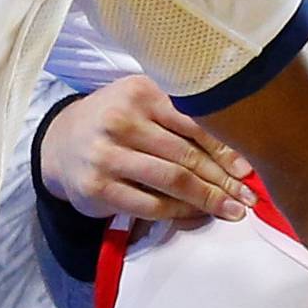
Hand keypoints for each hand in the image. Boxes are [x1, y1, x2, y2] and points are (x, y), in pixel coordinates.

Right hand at [39, 76, 257, 221]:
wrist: (59, 143)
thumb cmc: (116, 121)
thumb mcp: (142, 103)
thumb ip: (181, 115)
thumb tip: (236, 154)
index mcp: (140, 93)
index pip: (193, 122)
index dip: (225, 149)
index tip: (248, 170)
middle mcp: (120, 120)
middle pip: (185, 155)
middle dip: (222, 180)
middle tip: (248, 197)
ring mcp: (106, 155)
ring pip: (171, 182)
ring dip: (207, 200)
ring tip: (231, 211)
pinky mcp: (97, 188)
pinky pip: (150, 205)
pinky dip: (179, 213)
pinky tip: (197, 214)